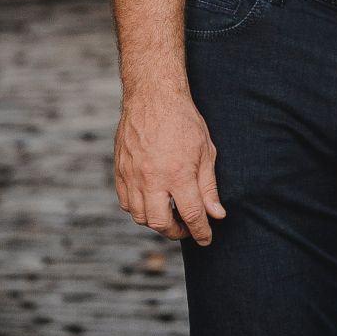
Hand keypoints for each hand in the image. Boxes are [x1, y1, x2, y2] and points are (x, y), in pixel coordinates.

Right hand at [114, 81, 223, 244]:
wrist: (153, 97)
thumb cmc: (183, 121)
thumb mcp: (206, 151)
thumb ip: (208, 187)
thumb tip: (216, 215)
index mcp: (178, 174)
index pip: (192, 215)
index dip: (201, 232)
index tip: (206, 238)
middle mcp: (152, 179)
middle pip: (161, 223)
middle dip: (177, 232)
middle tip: (187, 228)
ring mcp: (132, 176)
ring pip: (140, 217)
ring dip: (157, 222)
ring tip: (170, 215)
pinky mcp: (120, 171)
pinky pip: (125, 203)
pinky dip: (138, 209)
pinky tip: (151, 203)